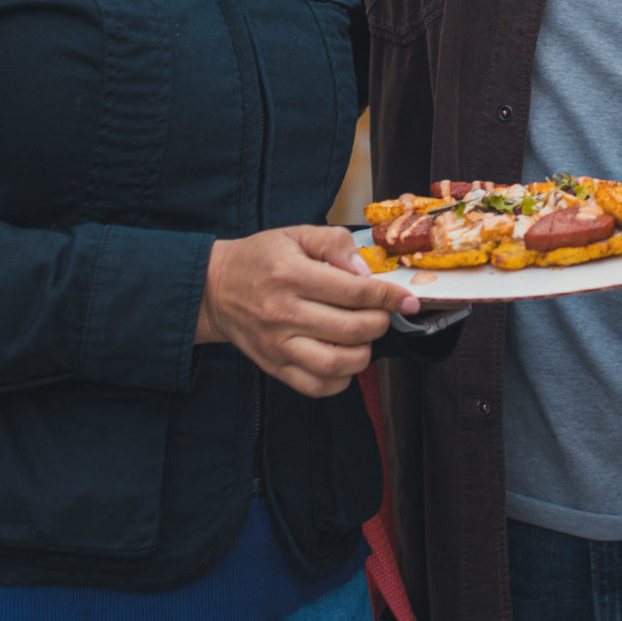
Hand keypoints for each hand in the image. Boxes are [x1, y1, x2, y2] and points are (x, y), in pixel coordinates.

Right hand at [196, 225, 419, 398]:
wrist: (214, 289)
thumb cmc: (260, 259)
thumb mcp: (295, 234)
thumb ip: (334, 243)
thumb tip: (365, 269)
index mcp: (291, 275)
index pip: (354, 291)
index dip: (388, 297)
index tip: (407, 300)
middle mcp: (284, 313)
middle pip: (351, 329)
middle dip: (379, 323)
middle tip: (381, 315)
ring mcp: (278, 344)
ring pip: (336, 363)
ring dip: (364, 353)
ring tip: (363, 337)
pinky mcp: (274, 366)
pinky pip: (316, 386)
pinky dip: (341, 380)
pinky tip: (344, 360)